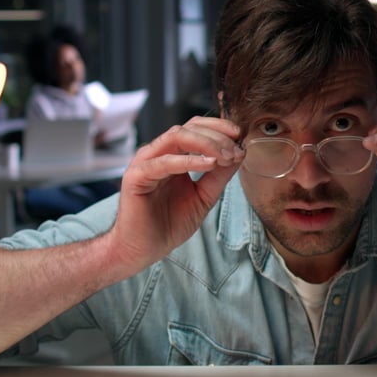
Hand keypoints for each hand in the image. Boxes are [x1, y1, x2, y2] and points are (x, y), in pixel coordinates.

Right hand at [110, 116, 244, 267]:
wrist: (144, 249)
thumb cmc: (169, 224)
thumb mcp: (204, 197)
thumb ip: (219, 175)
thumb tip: (239, 153)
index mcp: (171, 155)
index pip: (195, 128)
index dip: (218, 128)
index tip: (240, 137)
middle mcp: (156, 154)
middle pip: (187, 128)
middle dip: (216, 135)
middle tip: (236, 150)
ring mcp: (144, 163)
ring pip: (176, 137)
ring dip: (206, 144)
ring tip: (226, 156)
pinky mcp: (136, 177)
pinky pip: (164, 162)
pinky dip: (189, 160)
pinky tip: (210, 164)